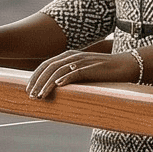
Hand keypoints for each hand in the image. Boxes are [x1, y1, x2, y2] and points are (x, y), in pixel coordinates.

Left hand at [27, 49, 141, 100]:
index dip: (35, 77)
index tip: (28, 89)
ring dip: (47, 84)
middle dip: (37, 82)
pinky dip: (66, 78)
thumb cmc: (103, 71)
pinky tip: (58, 86)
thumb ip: (69, 75)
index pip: (46, 65)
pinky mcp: (92, 67)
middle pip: (49, 68)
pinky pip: (76, 72)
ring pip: (59, 71)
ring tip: (40, 96)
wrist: (125, 65)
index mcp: (68, 55)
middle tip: (30, 96)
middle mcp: (72, 56)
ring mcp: (82, 60)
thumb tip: (55, 87)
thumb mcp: (82, 71)